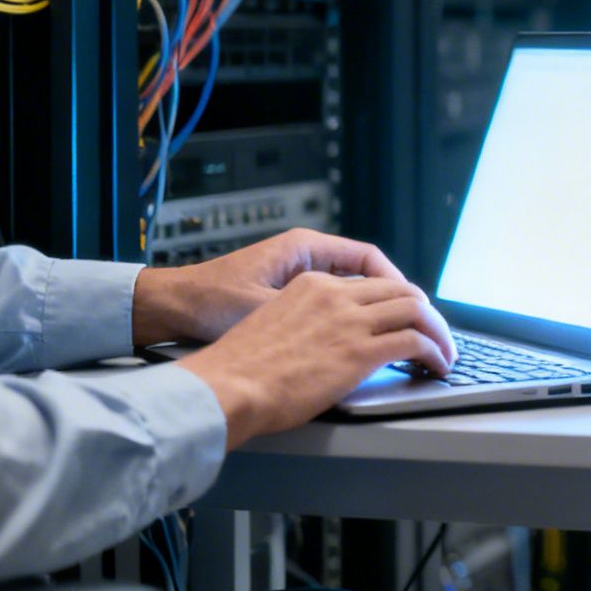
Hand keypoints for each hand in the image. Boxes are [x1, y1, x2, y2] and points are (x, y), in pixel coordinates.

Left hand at [132, 229, 407, 346]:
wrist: (172, 307)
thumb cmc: (211, 302)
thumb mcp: (266, 307)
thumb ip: (314, 315)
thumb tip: (358, 330)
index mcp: (306, 248)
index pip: (369, 259)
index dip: (398, 286)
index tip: (415, 311)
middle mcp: (306, 256)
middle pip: (369, 273)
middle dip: (396, 300)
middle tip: (418, 328)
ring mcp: (298, 275)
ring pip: (354, 288)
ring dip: (377, 311)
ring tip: (398, 337)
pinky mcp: (288, 293)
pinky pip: (335, 301)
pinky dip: (353, 319)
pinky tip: (361, 342)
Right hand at [177, 273, 456, 448]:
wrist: (227, 386)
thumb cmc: (240, 369)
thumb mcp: (272, 323)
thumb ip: (306, 322)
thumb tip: (324, 342)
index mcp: (313, 284)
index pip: (372, 283)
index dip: (399, 301)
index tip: (409, 318)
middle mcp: (336, 296)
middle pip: (403, 291)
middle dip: (427, 314)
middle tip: (436, 335)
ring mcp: (351, 321)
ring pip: (417, 311)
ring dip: (439, 333)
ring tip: (445, 353)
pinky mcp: (361, 351)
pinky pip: (416, 342)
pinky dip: (435, 352)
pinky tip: (437, 366)